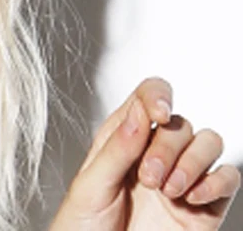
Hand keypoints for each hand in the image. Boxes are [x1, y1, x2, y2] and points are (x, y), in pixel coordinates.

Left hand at [49, 77, 239, 229]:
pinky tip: (193, 197)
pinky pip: (227, 179)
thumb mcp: (91, 184)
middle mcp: (153, 153)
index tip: (160, 112)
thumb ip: (116, 147)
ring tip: (169, 190)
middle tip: (149, 177)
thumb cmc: (84, 226)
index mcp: (122, 138)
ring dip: (193, 162)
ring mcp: (180, 178)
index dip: (158, 96)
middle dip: (167, 147)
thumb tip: (138, 112)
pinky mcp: (202, 208)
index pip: (149, 96)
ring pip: (208, 142)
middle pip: (180, 123)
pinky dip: (218, 182)